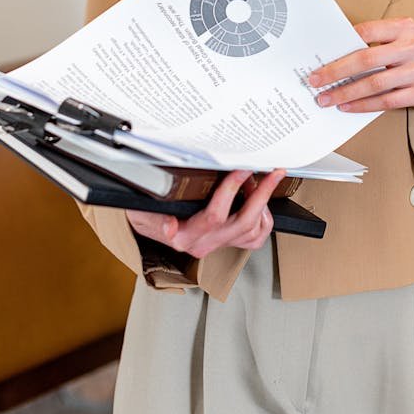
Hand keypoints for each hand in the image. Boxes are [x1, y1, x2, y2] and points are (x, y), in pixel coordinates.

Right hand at [126, 167, 285, 258]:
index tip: (242, 168)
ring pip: (252, 230)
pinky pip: (254, 239)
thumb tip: (170, 225)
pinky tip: (260, 203)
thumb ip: (155, 217)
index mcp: (185, 236)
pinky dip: (263, 220)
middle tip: (271, 172)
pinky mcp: (225, 243)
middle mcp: (203, 243)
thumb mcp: (142, 211)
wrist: (146, 222)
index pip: (214, 215)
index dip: (231, 189)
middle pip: (242, 222)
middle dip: (261, 194)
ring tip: (260, 181)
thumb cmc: (145, 212)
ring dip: (262, 204)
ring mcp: (216, 245)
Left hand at [308, 17, 413, 114]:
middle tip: (316, 80)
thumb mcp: (398, 41)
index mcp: (404, 27)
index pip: (368, 30)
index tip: (322, 54)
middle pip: (367, 59)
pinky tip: (347, 107)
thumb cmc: (410, 58)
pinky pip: (386, 101)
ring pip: (375, 83)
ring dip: (346, 93)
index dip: (343, 41)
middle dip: (337, 71)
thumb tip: (333, 55)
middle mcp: (413, 46)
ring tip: (327, 98)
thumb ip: (373, 43)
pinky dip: (363, 105)